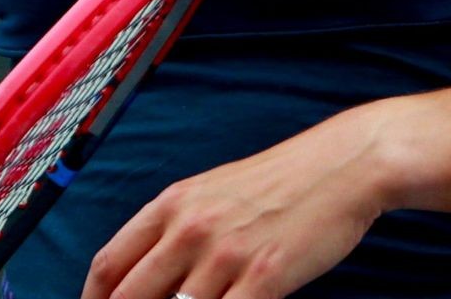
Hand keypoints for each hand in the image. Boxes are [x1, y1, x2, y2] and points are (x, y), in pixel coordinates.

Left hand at [77, 103, 399, 298]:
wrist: (342, 165)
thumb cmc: (280, 182)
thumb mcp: (214, 193)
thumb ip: (176, 230)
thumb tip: (148, 275)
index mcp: (172, 204)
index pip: (109, 264)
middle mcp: (190, 228)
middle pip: (130, 297)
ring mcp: (226, 254)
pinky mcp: (264, 276)